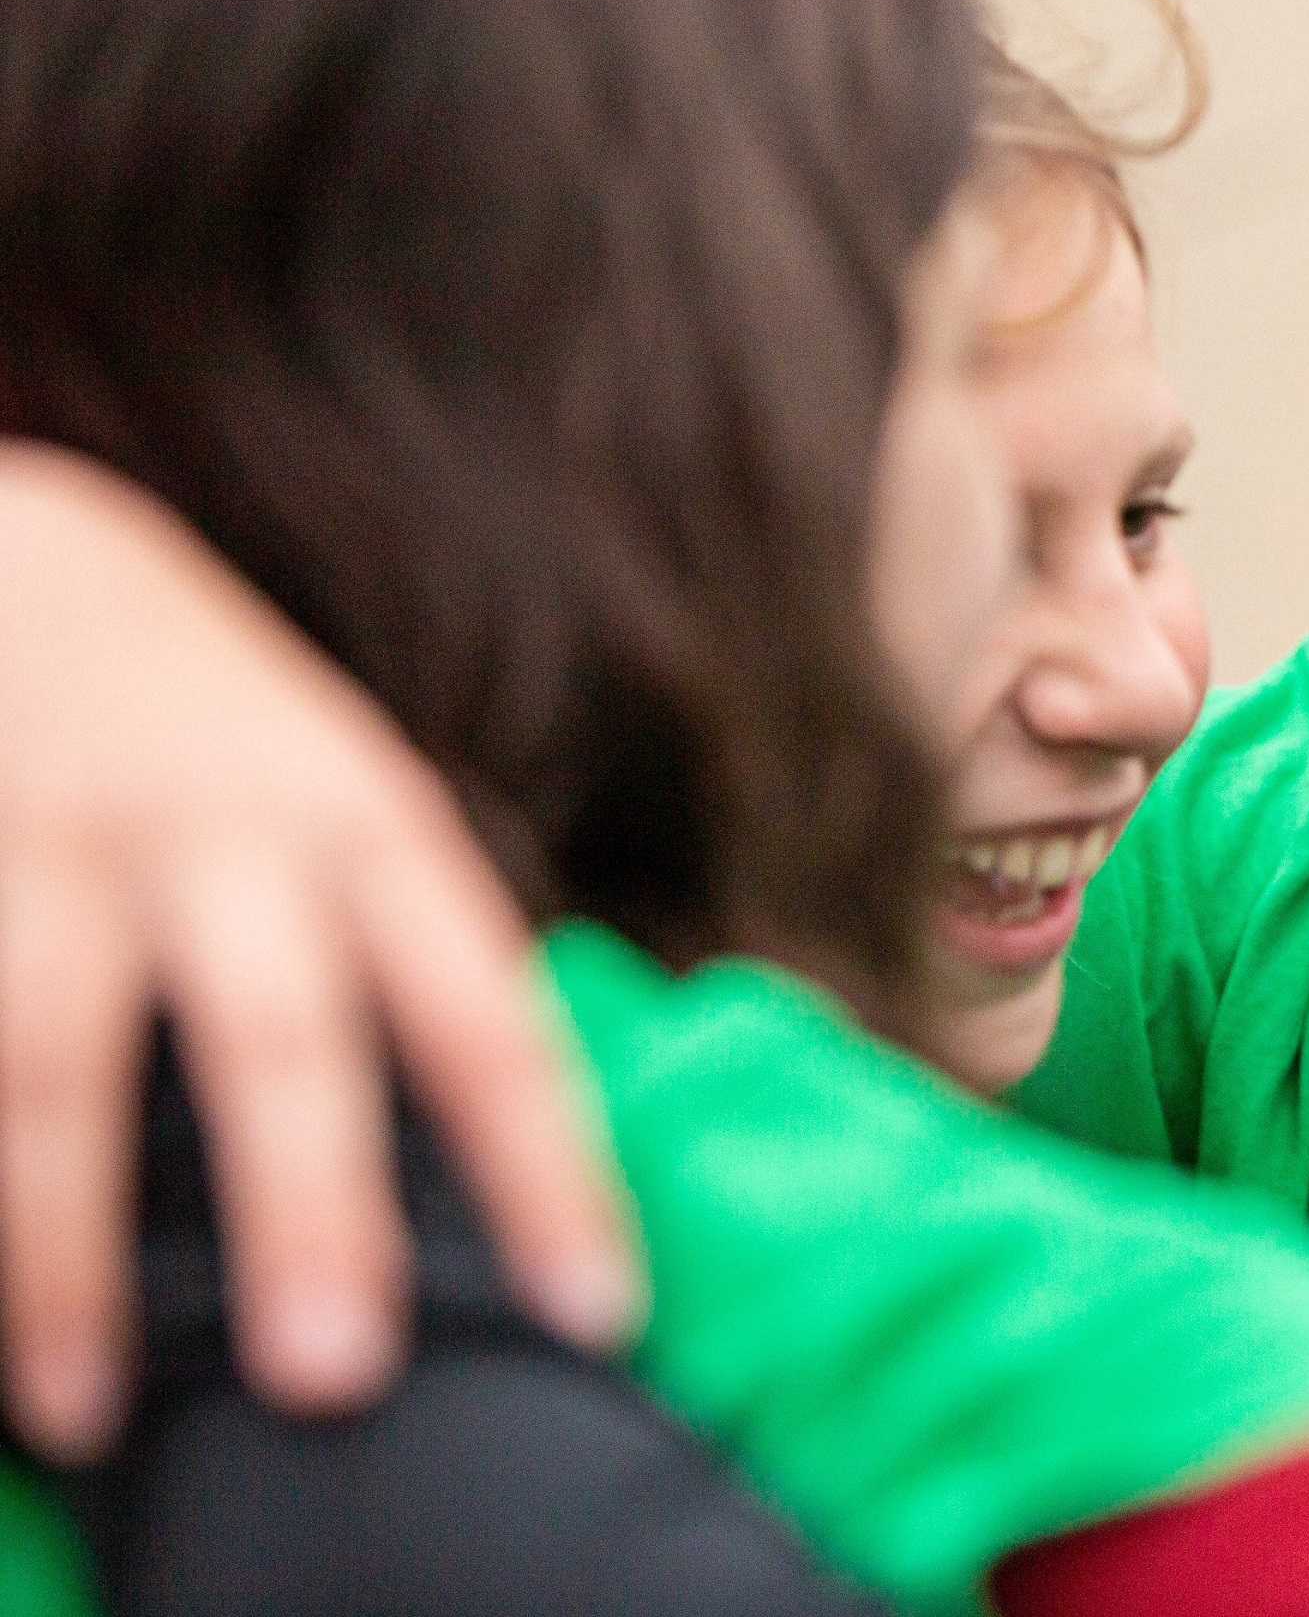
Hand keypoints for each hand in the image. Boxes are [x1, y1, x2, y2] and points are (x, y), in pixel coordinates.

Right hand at [0, 444, 638, 1459]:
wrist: (31, 555)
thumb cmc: (228, 737)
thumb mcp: (348, 807)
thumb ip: (404, 960)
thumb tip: (487, 1192)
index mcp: (372, 831)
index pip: (487, 1018)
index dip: (548, 1168)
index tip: (596, 1315)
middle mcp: (227, 839)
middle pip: (279, 1041)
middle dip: (308, 1211)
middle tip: (338, 1378)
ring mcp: (60, 852)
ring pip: (52, 1066)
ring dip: (63, 1252)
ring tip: (80, 1409)